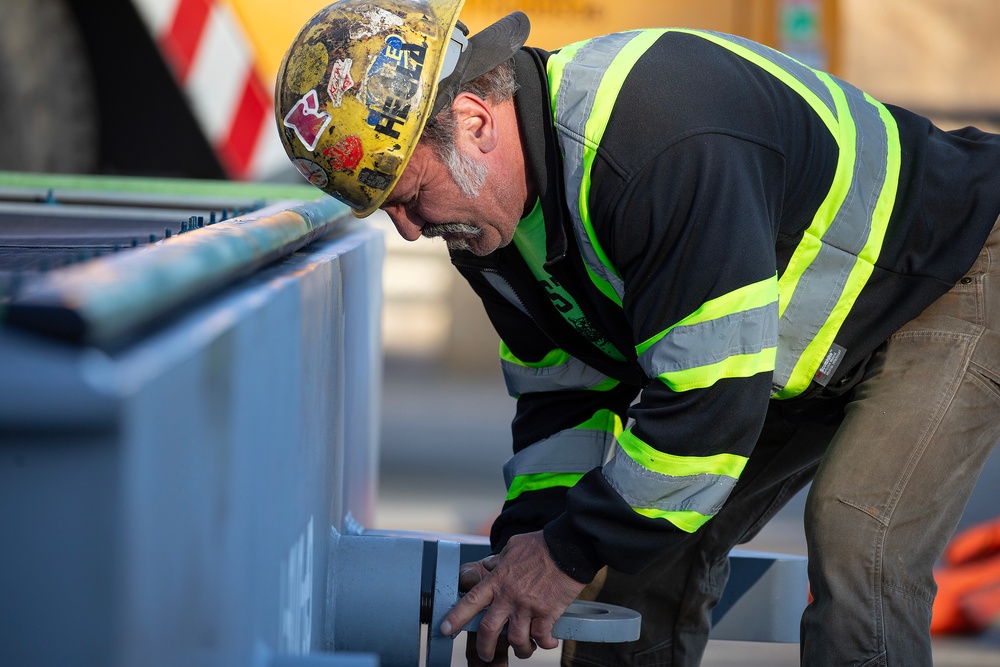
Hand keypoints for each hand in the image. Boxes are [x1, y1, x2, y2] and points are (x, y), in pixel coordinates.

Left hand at [441, 531, 586, 663]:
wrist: (568, 547)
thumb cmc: (541, 544)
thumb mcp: (512, 548)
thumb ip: (498, 562)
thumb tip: (489, 567)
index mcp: (498, 579)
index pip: (471, 601)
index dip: (456, 617)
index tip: (445, 629)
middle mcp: (509, 595)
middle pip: (489, 629)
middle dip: (484, 647)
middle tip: (485, 655)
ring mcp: (528, 606)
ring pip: (516, 639)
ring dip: (520, 649)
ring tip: (524, 649)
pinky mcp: (548, 613)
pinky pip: (541, 637)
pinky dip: (544, 643)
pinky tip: (548, 642)